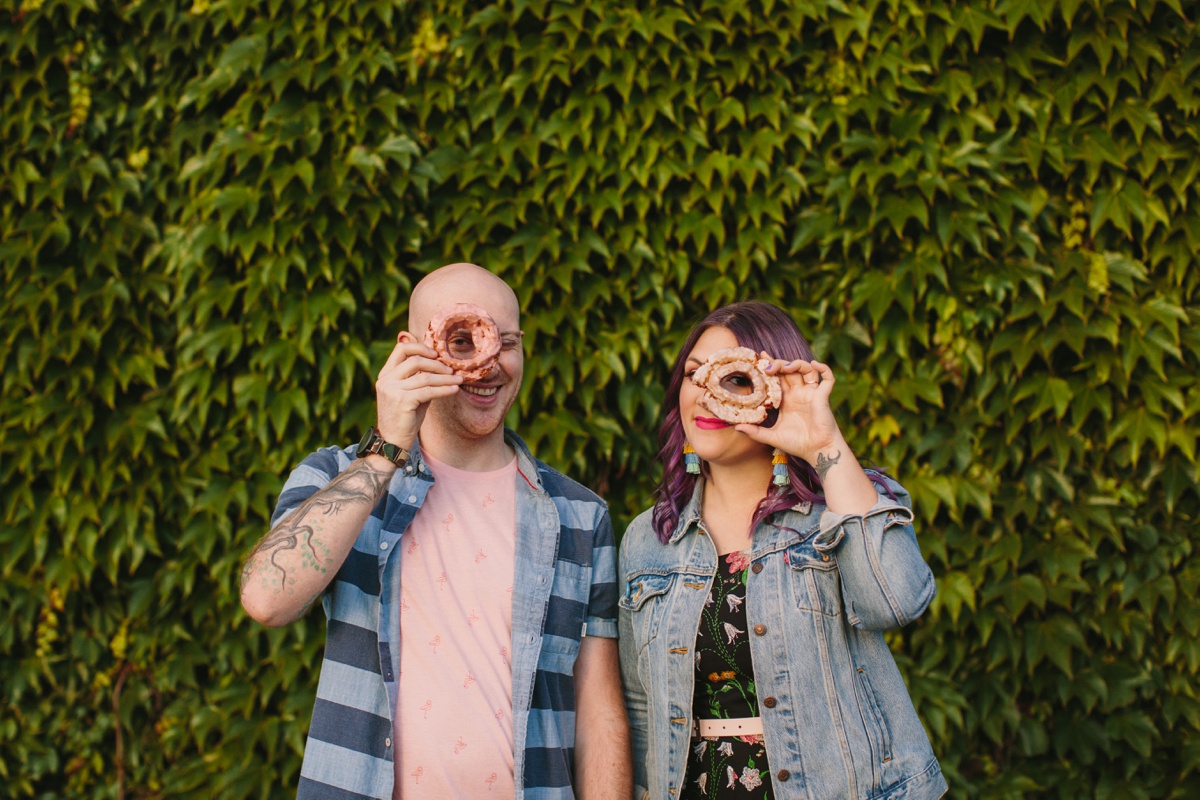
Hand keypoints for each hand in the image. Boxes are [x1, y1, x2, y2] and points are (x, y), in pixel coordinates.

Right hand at [374, 333, 462, 449]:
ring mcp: (392, 390)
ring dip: (445, 378)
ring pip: (425, 377)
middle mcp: (386, 380)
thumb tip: (441, 364)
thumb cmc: (405, 418)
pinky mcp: (402, 401)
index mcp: (386, 374)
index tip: (436, 354)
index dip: (420, 347)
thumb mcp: (410, 394)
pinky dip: (444, 389)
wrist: (392, 443)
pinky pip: (428, 391)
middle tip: (451, 370)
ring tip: (458, 380)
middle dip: (437, 364)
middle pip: (415, 360)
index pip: (401, 349)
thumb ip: (419, 378)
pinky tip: (454, 390)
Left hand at [733, 357, 844, 464]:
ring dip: (796, 364)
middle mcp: (799, 393)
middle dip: (779, 363)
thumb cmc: (797, 444)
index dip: (770, 365)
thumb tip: (736, 427)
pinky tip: (814, 363)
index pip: (778, 377)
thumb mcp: (772, 436)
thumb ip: (755, 432)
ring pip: (806, 369)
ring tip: (785, 368)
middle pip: (789, 370)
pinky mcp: (823, 396)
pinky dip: (823, 368)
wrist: (817, 452)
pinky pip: (827, 378)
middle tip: (767, 367)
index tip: (760, 357)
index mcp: (787, 399)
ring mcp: (811, 393)